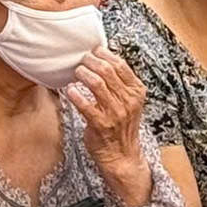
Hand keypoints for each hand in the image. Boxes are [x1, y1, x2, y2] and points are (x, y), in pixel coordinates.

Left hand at [66, 50, 149, 190]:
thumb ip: (121, 83)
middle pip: (107, 71)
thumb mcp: (129, 102)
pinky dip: (75, 94)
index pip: (121, 65)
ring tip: (76, 73)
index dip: (104, 54)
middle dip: (90, 61)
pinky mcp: (101, 124)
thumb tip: (103, 60)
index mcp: (136, 92)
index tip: (94, 51)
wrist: (122, 155)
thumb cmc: (122, 126)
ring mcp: (115, 113)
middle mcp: (128, 101)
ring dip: (82, 74)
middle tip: (82, 61)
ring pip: (96, 83)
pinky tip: (69, 90)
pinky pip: (85, 105)